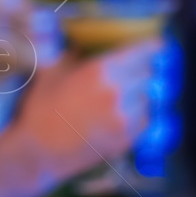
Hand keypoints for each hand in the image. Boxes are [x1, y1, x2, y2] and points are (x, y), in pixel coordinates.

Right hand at [8, 39, 161, 188]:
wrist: (36, 153)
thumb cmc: (40, 110)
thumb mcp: (50, 72)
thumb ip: (72, 54)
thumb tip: (83, 43)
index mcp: (103, 71)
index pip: (145, 52)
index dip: (153, 47)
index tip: (158, 45)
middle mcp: (120, 92)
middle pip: (149, 74)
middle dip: (142, 71)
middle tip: (133, 73)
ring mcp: (126, 117)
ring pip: (149, 98)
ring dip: (141, 95)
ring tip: (125, 98)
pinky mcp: (127, 139)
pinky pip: (146, 121)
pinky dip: (140, 116)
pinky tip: (124, 116)